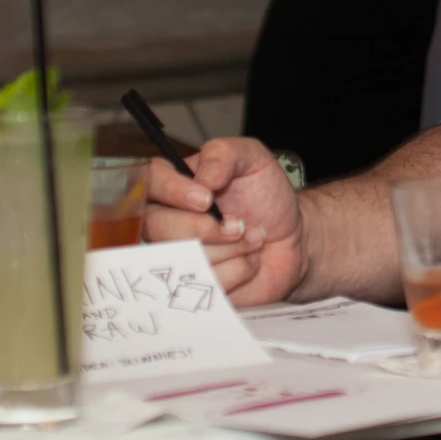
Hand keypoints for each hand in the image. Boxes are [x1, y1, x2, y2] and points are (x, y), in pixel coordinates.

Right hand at [141, 137, 306, 305]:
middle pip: (158, 228)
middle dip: (207, 229)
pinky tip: (249, 261)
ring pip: (184, 259)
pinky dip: (239, 271)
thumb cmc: (265, 195)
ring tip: (252, 238)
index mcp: (173, 185)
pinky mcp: (193, 286)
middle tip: (240, 224)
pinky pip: (206, 285)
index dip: (171, 190)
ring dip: (231, 249)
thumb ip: (225, 154)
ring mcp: (176, 257)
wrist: (292, 237)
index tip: (206, 198)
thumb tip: (204, 177)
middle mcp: (165, 221)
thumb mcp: (253, 159)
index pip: (148, 182)